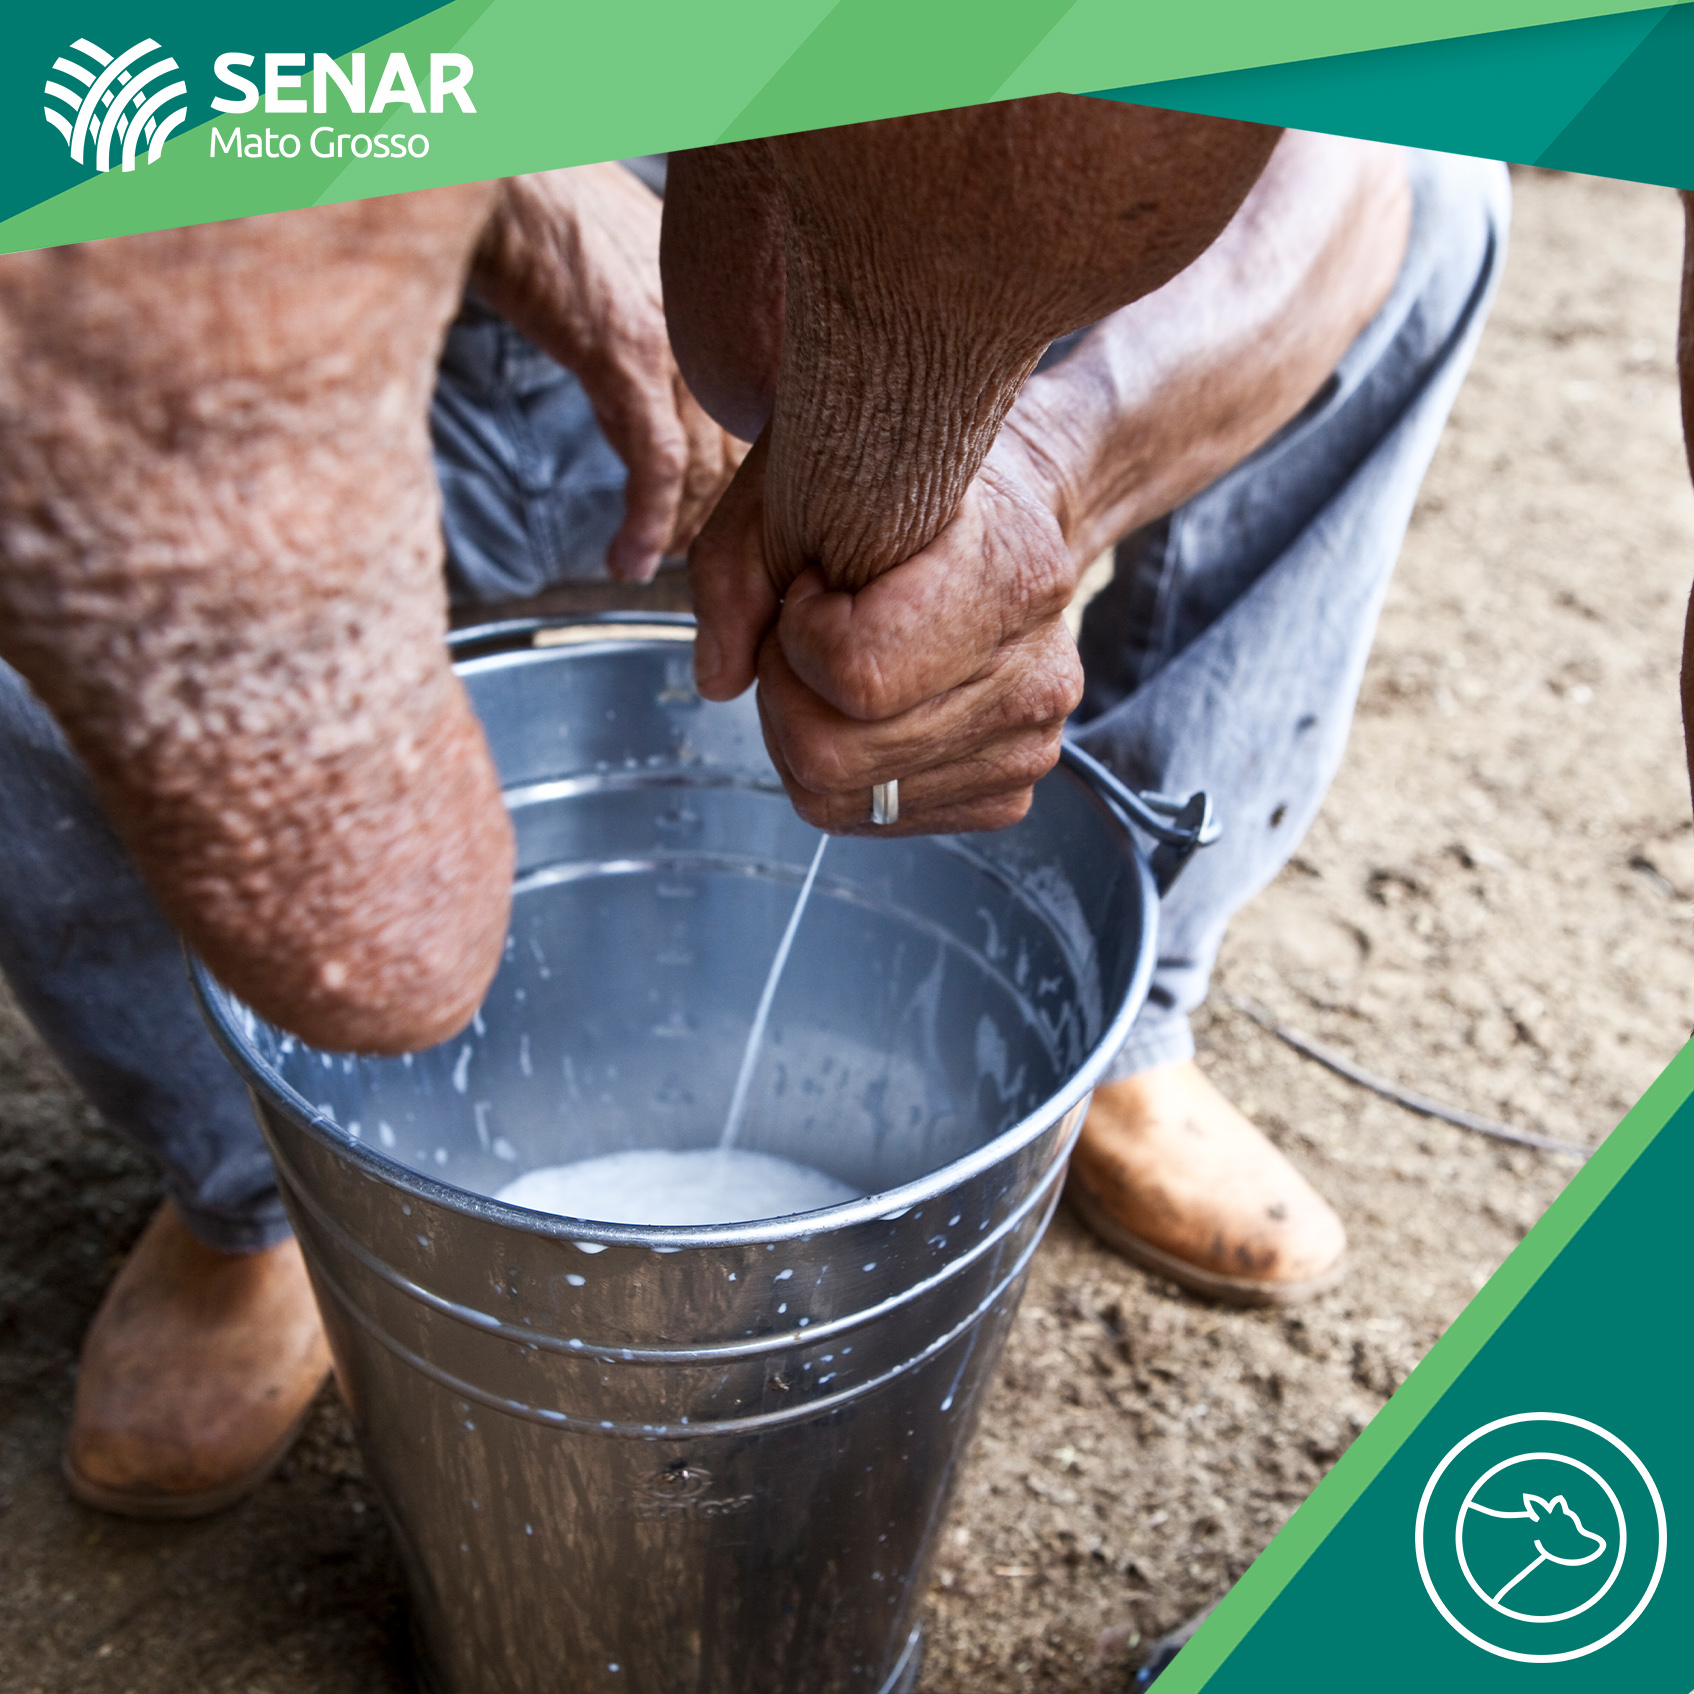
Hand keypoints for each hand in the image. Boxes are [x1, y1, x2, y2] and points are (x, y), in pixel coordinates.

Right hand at [473, 165, 747, 580]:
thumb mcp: (647, 273)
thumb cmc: (560, 216)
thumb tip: (680, 403)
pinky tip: (628, 557)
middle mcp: (724, 320)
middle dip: (715, 518)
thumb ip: (678, 335)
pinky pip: (657, 465)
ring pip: (706, 468)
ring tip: (649, 562)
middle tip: (687, 557)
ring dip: (677, 532)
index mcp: (737, 305)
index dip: (742, 482)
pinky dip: (646, 523)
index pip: (764, 419)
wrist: (502, 174)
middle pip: (743, 453)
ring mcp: (682, 339)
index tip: (721, 519)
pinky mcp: (630, 357)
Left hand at [691, 426, 1083, 832]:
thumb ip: (736, 567)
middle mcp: (1038, 677)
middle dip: (783, 694)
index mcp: (1015, 575)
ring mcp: (1028, 747)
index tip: (812, 584)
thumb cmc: (897, 489)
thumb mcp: (801, 478)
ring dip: (801, 734)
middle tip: (801, 634)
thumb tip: (716, 682)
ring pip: (840, 799)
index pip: (858, 673)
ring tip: (829, 666)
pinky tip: (861, 707)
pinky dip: (838, 770)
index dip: (797, 635)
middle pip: (834, 755)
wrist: (996, 525)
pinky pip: (871, 820)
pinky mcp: (1006, 795)